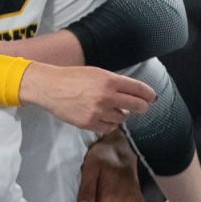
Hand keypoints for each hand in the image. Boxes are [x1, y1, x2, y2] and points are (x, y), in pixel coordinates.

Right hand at [18, 64, 155, 132]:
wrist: (49, 87)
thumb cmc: (72, 78)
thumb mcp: (96, 73)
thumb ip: (115, 83)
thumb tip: (136, 95)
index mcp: (109, 80)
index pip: (140, 89)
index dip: (149, 94)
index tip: (151, 98)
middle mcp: (106, 96)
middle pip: (138, 106)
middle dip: (141, 107)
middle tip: (138, 107)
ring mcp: (98, 111)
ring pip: (122, 118)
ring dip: (119, 114)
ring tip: (108, 108)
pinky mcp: (89, 123)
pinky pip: (109, 127)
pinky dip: (108, 123)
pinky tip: (100, 116)